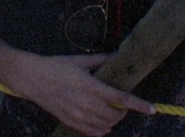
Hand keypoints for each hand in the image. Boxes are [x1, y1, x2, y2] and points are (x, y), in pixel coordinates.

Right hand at [11, 50, 155, 135]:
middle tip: (121, 103)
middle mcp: (86, 103)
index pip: (120, 98)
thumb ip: (101, 60)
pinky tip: (101, 120)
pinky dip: (103, 129)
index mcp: (90, 86)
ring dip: (114, 120)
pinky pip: (94, 133)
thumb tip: (118, 55)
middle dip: (124, 111)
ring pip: (106, 126)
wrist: (32, 79)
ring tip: (111, 110)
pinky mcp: (71, 122)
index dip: (138, 105)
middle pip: (115, 115)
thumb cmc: (56, 66)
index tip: (152, 109)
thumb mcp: (79, 61)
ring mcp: (78, 115)